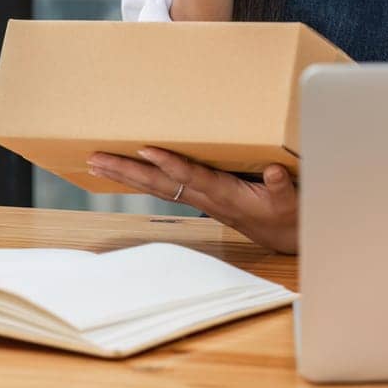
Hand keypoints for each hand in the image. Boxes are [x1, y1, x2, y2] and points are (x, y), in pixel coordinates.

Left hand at [87, 147, 298, 254]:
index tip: (144, 150)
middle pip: (159, 184)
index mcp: (226, 195)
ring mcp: (201, 200)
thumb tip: (274, 171)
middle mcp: (206, 198)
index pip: (191, 177)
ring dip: (126, 176)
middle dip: (127, 171)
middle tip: (96, 158)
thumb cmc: (288, 215)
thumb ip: (282, 187)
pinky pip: (165, 188)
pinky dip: (142, 179)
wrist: (287, 237)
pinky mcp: (202, 198)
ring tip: (97, 163)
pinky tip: (126, 172)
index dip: (169, 164)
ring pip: (157, 187)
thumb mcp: (291, 201)